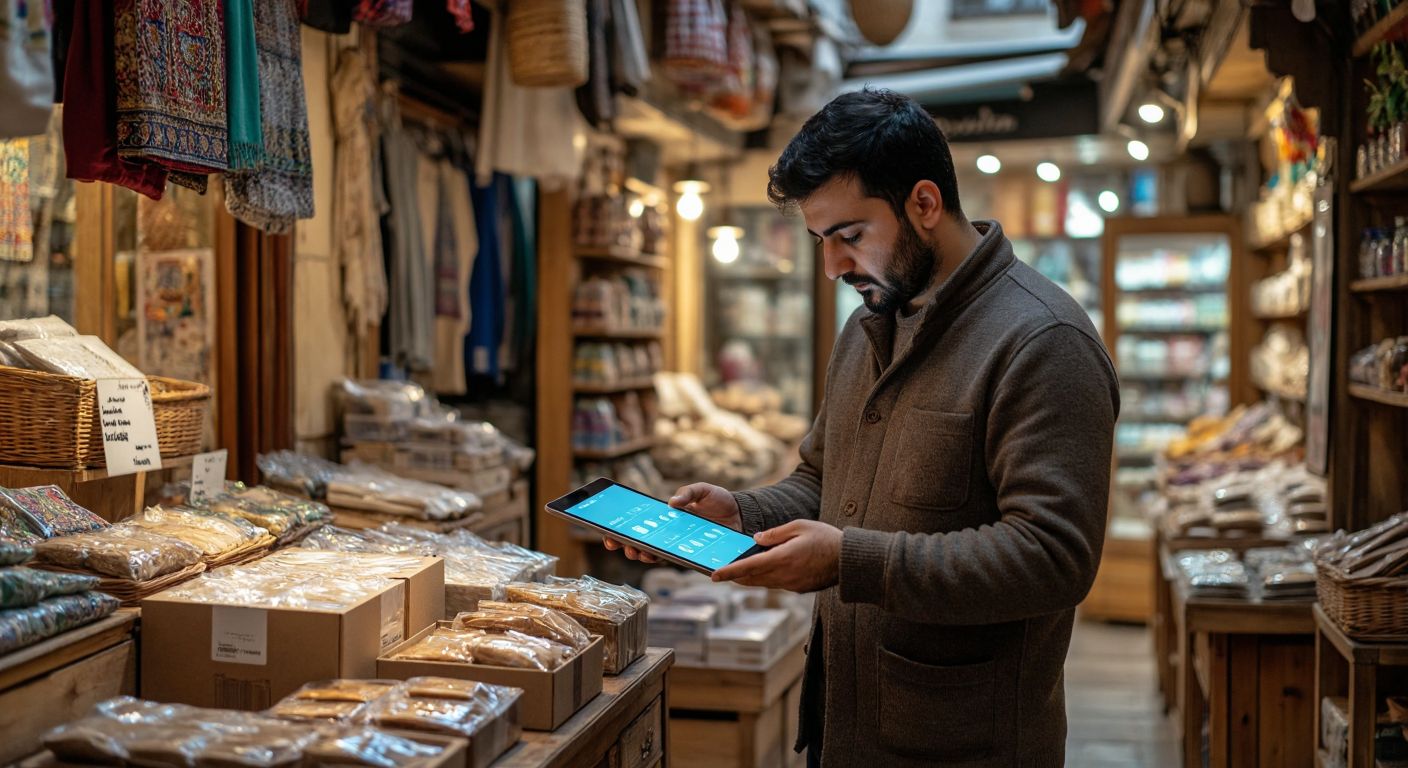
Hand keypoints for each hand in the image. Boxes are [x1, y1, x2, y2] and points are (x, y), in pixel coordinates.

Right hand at [602, 482, 741, 563]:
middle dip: (624, 544)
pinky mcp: (690, 554)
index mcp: (666, 518)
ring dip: (639, 554)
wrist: (742, 515)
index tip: (607, 531)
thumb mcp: (703, 490)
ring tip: (636, 550)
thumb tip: (671, 503)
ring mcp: (678, 546)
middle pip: (639, 543)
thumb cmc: (720, 501)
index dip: (620, 530)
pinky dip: (661, 558)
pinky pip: (672, 559)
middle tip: (617, 541)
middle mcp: (668, 534)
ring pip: (651, 555)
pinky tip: (655, 555)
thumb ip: (688, 492)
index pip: (638, 526)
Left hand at [711, 520, 841, 592]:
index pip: (748, 568)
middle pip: (752, 579)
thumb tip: (756, 540)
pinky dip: (767, 578)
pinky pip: (777, 584)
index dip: (729, 572)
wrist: (850, 559)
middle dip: (736, 576)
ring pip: (763, 583)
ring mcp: (792, 584)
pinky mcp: (799, 588)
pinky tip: (766, 569)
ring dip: (750, 578)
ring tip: (740, 570)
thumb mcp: (800, 526)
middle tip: (722, 572)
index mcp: (782, 558)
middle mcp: (784, 575)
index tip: (714, 576)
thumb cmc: (826, 538)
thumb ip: (775, 534)